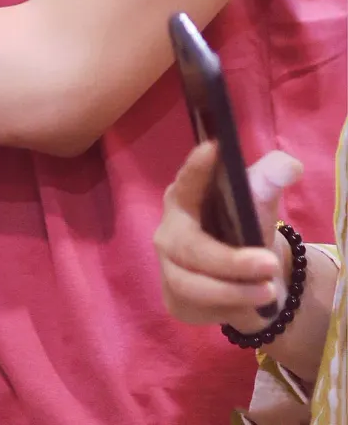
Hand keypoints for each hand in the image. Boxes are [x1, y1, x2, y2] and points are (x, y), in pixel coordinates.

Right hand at [153, 139, 302, 330]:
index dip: (196, 169)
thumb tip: (290, 167)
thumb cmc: (246, 226)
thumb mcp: (259, 201)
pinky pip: (198, 309)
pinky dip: (228, 309)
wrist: (247, 275)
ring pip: (191, 286)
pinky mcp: (174, 300)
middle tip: (269, 265)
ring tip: (270, 292)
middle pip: (190, 248)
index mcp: (184, 197)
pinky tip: (249, 304)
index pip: (187, 182)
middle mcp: (168, 231)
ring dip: (233, 291)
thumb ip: (271, 178)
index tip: (214, 149)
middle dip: (230, 261)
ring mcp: (167, 268)